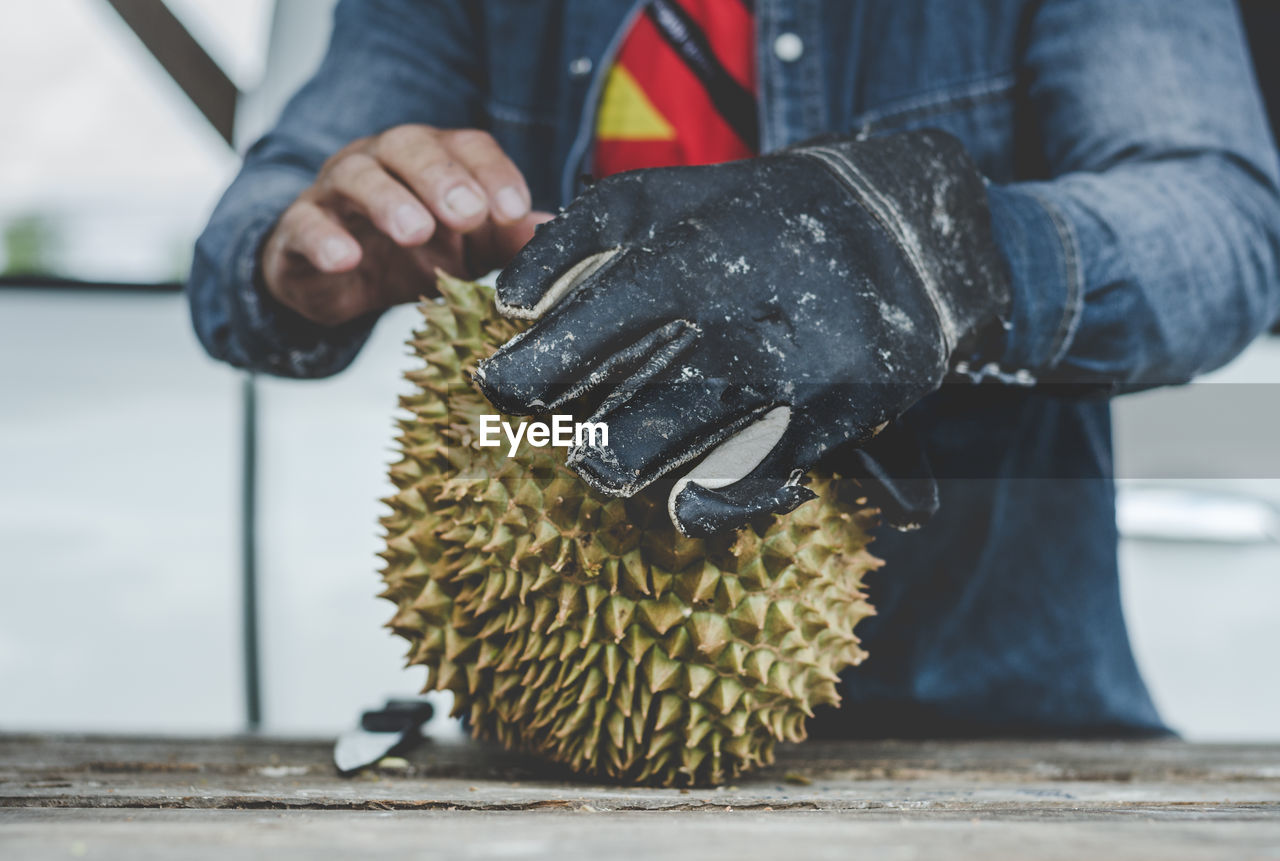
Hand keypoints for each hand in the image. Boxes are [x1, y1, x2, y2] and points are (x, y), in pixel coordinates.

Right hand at [261, 125, 552, 325]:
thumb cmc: (411, 252)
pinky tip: (345, 258)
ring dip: (388, 201)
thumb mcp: (469, 249)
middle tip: (468, 212)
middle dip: (442, 177)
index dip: (493, 173)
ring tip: (415, 232)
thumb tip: (553, 232)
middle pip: (410, 146)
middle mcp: (384, 161)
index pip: (467, 146)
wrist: (338, 279)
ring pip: (357, 176)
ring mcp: (336, 191)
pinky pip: (305, 224)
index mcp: (433, 159)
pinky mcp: (299, 229)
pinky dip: (324, 239)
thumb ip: (507, 239)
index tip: (514, 209)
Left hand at [474, 130, 1009, 536]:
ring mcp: (784, 382)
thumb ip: (572, 240)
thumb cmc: (757, 214)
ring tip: (607, 460)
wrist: (901, 229)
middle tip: (564, 428)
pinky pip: (743, 488)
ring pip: (667, 461)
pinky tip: (682, 493)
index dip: (520, 380)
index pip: (573, 345)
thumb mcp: (661, 198)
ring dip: (622, 470)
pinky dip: (703, 500)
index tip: (495, 390)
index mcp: (682, 265)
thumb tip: (506, 302)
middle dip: (572, 433)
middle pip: (610, 421)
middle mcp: (729, 328)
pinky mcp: (828, 420)